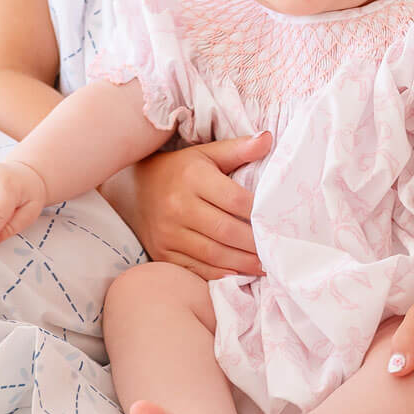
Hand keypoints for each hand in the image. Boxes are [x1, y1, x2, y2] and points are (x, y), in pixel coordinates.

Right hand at [112, 133, 271, 279]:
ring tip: (265, 264)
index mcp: (192, 176)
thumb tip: (268, 139)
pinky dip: (222, 274)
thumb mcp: (206, 153)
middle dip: (255, 243)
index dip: (259, 213)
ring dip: (243, 263)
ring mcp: (168, 232)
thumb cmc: (180, 169)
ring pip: (214, 254)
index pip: (235, 199)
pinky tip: (239, 273)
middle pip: (226, 230)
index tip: (277, 221)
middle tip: (276, 250)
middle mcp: (178, 205)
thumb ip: (238, 149)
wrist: (135, 188)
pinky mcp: (162, 252)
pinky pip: (198, 268)